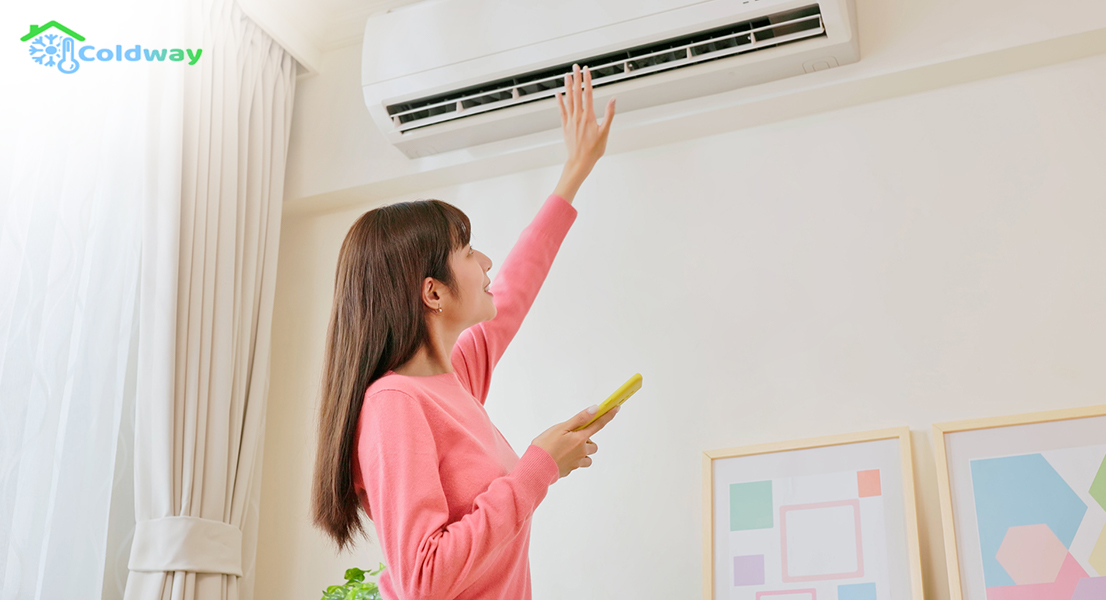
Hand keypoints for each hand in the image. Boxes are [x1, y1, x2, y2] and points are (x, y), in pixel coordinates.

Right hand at [532, 404, 619, 478]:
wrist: (536, 468)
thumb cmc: (545, 446)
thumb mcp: (561, 428)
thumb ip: (579, 419)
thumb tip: (595, 409)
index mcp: (580, 439)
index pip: (598, 424)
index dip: (608, 416)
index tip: (616, 408)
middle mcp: (581, 451)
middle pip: (593, 445)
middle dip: (587, 441)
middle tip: (571, 438)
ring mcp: (576, 463)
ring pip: (587, 457)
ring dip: (582, 453)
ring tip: (565, 448)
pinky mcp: (570, 470)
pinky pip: (577, 464)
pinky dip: (573, 460)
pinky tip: (561, 457)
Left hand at [552, 64, 615, 201]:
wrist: (580, 161)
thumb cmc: (594, 149)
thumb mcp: (605, 132)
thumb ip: (609, 114)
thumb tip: (613, 100)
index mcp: (588, 116)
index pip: (588, 93)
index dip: (587, 80)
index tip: (586, 70)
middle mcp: (578, 116)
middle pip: (576, 93)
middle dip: (576, 78)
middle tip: (575, 67)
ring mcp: (570, 120)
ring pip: (568, 99)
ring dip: (567, 86)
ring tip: (567, 75)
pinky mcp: (565, 126)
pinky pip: (562, 110)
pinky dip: (560, 101)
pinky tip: (558, 94)